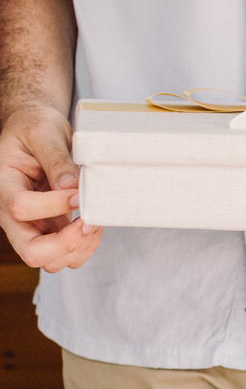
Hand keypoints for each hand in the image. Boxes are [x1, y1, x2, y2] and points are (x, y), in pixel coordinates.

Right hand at [0, 105, 102, 271]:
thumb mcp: (44, 131)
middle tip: (89, 223)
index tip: (78, 192)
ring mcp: (31, 225)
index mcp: (3, 185)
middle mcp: (11, 213)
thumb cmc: (34, 128)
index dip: (54, 205)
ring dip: (78, 248)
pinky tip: (93, 223)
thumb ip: (57, 159)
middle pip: (31, 251)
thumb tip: (73, 187)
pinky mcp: (50, 230)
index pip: (20, 208)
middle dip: (65, 244)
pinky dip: (85, 247)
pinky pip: (67, 254)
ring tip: (94, 221)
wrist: (34, 133)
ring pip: (50, 260)